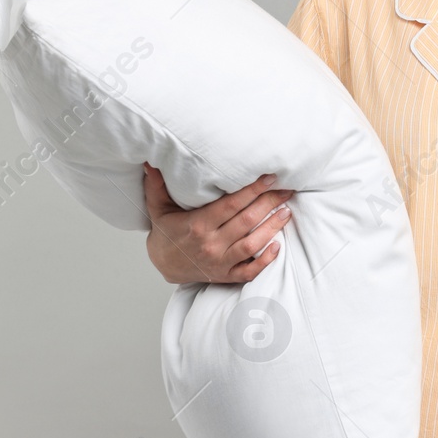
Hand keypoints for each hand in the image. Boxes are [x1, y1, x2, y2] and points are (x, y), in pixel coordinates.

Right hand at [143, 163, 294, 284]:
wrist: (163, 265)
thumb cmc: (166, 234)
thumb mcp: (158, 208)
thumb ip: (156, 185)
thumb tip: (150, 161)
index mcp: (198, 225)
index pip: (230, 205)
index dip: (252, 190)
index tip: (269, 178)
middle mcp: (211, 244)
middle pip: (246, 222)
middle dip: (269, 203)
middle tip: (286, 190)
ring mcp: (220, 262)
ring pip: (252, 245)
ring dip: (272, 228)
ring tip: (287, 211)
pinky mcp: (226, 275)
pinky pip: (249, 271)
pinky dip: (265, 260)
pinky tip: (278, 245)